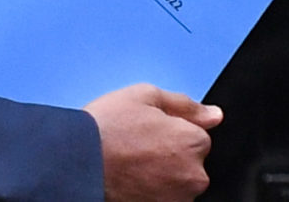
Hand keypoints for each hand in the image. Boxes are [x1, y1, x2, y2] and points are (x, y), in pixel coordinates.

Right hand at [82, 83, 220, 201]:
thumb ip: (186, 105)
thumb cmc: (106, 129)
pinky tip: (131, 181)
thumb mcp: (145, 96)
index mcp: (193, 142)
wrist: (75, 164)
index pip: (198, 137)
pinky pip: (163, 199)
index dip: (172, 132)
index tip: (150, 133)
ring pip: (177, 184)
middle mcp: (192, 176)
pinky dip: (151, 192)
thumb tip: (213, 114)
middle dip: (170, 156)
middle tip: (138, 149)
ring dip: (161, 176)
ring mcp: (176, 199)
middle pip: (190, 163)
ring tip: (132, 165)